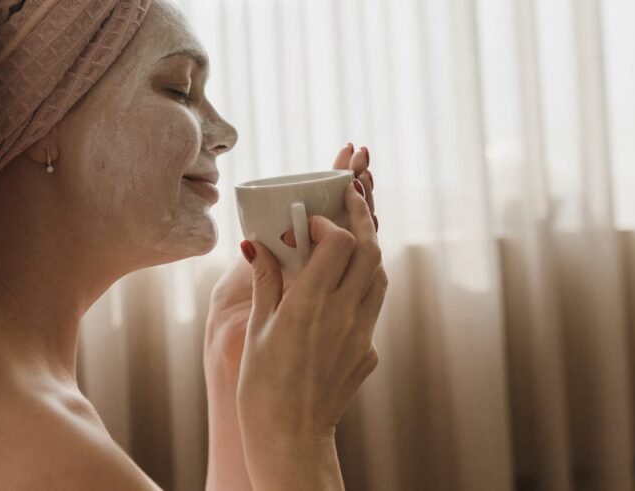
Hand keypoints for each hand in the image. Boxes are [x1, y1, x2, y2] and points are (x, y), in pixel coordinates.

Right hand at [204, 144, 374, 383]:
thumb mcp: (257, 329)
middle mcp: (341, 316)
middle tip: (351, 196)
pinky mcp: (367, 352)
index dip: (329, 223)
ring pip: (379, 277)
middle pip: (369, 251)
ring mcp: (360, 334)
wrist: (289, 439)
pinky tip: (342, 288)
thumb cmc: (262, 386)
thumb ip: (265, 282)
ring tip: (352, 235)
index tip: (311, 221)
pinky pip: (372, 307)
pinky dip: (362, 286)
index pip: (338, 243)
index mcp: (308, 306)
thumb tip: (256, 245)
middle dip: (362, 217)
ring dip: (368, 250)